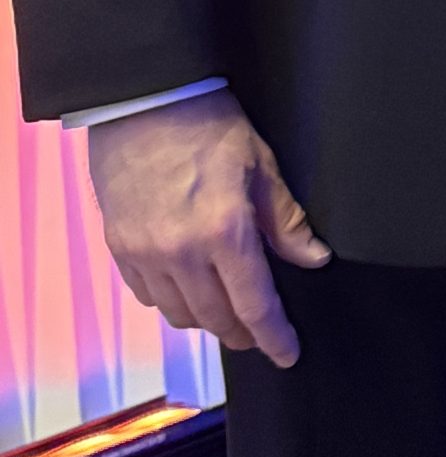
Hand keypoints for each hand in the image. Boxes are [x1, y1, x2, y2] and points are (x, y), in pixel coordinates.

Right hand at [87, 92, 330, 367]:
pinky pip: (149, 296)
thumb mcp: (261, 165)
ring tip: (227, 311)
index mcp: (224, 231)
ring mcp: (145, 256)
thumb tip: (314, 258)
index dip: (274, 336)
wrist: (143, 101)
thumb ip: (285, 219)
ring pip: (180, 315)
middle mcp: (181, 254)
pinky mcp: (120, 250)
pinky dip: (174, 301)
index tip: (289, 354)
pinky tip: (189, 289)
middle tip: (261, 333)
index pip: (254, 304)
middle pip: (216, 319)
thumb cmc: (209, 124)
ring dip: (208, 320)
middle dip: (243, 333)